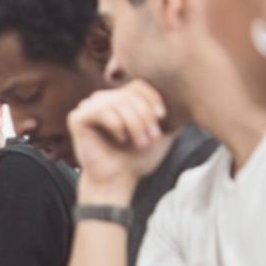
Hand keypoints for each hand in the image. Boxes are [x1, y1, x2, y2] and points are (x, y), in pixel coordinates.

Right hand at [66, 80, 171, 198]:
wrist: (117, 180)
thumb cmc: (136, 159)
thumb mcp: (160, 135)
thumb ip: (171, 118)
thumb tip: (189, 104)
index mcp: (118, 99)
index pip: (137, 85)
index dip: (152, 98)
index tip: (162, 117)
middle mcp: (101, 99)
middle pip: (128, 94)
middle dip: (144, 116)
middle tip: (151, 138)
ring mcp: (87, 107)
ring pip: (117, 101)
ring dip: (133, 123)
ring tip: (139, 142)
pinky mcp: (77, 118)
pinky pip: (101, 111)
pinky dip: (116, 125)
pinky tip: (120, 139)